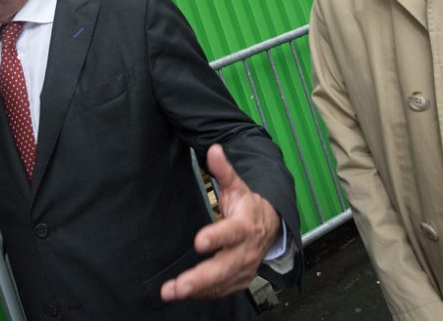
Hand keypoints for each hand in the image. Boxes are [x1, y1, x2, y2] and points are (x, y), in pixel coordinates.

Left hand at [160, 144, 280, 301]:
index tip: (199, 241)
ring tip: (171, 292)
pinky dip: (202, 293)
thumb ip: (224, 170)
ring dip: (196, 290)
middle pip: (225, 267)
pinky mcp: (239, 280)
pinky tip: (183, 293)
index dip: (217, 237)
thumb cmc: (248, 207)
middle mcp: (246, 251)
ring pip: (220, 283)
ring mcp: (244, 268)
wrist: (272, 228)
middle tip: (180, 285)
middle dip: (201, 278)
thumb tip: (214, 149)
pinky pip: (220, 290)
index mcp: (246, 226)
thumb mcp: (238, 186)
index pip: (232, 233)